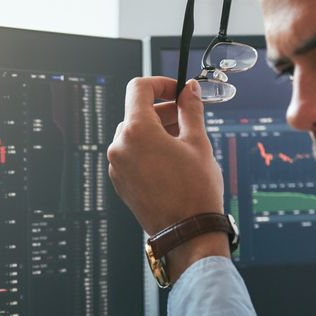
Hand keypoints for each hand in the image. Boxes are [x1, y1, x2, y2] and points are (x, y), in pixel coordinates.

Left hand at [106, 76, 225, 235]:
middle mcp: (119, 147)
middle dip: (162, 111)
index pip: (138, 88)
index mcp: (136, 131)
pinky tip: (170, 161)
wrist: (187, 232)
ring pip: (133, 135)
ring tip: (182, 143)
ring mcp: (116, 167)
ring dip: (156, 131)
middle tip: (187, 118)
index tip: (177, 91)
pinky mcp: (119, 183)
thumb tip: (189, 88)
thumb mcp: (198, 142)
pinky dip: (147, 150)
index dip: (160, 84)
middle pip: (137, 113)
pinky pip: (130, 156)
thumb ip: (190, 109)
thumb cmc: (195, 189)